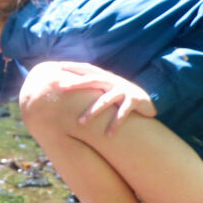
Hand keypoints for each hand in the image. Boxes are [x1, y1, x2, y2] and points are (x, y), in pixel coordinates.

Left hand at [38, 61, 156, 136]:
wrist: (145, 101)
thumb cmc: (118, 96)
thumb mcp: (104, 88)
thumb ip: (90, 86)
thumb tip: (65, 85)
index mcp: (104, 77)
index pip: (86, 69)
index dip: (72, 66)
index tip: (56, 66)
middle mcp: (113, 81)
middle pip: (92, 80)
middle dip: (76, 83)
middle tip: (61, 87)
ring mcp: (124, 90)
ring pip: (105, 100)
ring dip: (92, 112)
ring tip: (80, 123)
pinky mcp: (135, 101)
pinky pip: (123, 113)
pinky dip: (115, 124)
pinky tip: (107, 135)